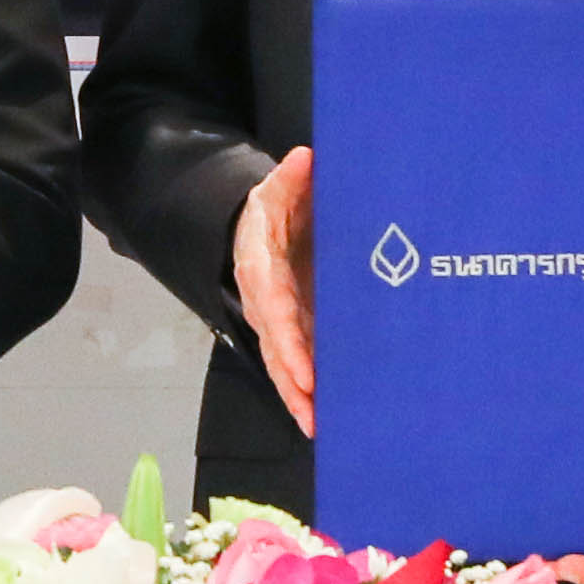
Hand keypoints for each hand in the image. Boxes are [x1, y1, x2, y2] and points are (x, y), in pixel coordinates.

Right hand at [230, 149, 318, 428]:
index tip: (305, 365)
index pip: (274, 306)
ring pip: (283, 364)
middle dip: (293, 379)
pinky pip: (295, 366)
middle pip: (276, 346)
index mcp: (261, 266)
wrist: (261, 227)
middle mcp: (265, 302)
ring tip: (317, 425)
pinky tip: (322, 419)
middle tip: (313, 407)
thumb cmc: (276, 210)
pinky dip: (305, 394)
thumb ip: (293, 177)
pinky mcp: (293, 332)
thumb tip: (306, 158)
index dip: (287, 338)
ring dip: (298, 396)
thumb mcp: (281, 187)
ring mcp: (278, 322)